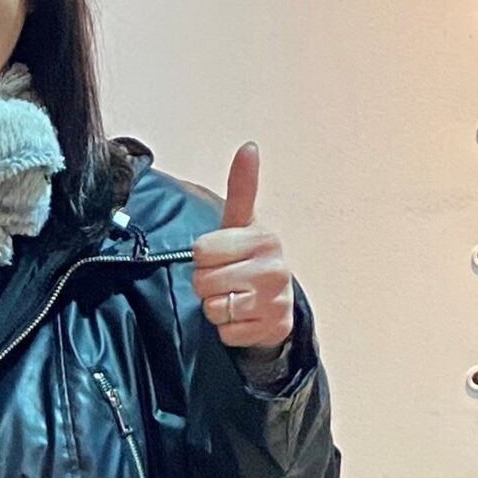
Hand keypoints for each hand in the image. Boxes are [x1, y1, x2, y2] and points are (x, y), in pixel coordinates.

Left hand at [191, 142, 294, 351]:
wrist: (275, 305)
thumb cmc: (249, 259)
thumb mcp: (242, 224)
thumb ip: (243, 188)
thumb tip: (249, 147)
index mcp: (264, 238)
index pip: (202, 251)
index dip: (203, 256)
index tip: (220, 255)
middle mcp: (275, 268)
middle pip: (203, 280)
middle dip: (207, 283)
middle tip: (226, 279)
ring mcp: (275, 300)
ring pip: (213, 307)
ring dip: (216, 306)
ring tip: (234, 297)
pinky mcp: (271, 328)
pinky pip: (225, 331)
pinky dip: (227, 328)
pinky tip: (243, 316)